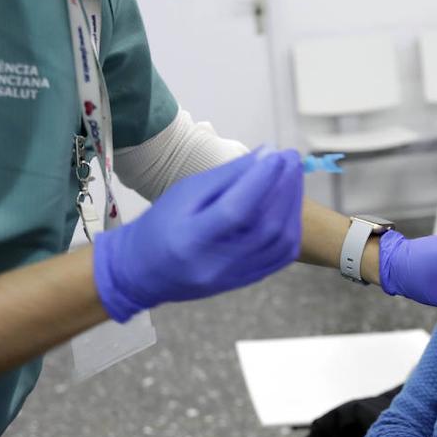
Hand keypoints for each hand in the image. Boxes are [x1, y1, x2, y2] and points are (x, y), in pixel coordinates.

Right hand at [93, 148, 302, 320]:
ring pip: (279, 242)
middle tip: (290, 159)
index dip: (261, 180)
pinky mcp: (246, 282)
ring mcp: (234, 278)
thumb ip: (227, 175)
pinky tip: (290, 203)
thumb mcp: (185, 192)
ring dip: (293, 205)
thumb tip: (267, 154)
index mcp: (191, 240)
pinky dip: (291, 227)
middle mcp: (215, 264)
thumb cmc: (161, 224)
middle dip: (284, 188)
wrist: (144, 272)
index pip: (235, 210)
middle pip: (265, 227)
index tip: (277, 154)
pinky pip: (281, 257)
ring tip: (291, 177)